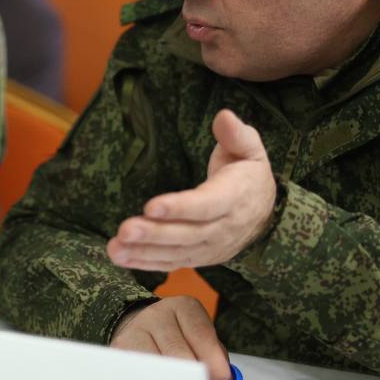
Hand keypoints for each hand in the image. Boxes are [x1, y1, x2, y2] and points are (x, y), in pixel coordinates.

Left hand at [108, 109, 275, 270]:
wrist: (264, 213)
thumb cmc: (249, 173)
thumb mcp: (251, 149)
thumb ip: (237, 134)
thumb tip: (224, 116)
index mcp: (235, 198)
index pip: (205, 205)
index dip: (179, 207)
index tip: (151, 206)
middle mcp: (223, 228)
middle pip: (186, 234)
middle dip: (154, 234)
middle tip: (125, 230)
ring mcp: (210, 246)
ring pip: (176, 252)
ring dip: (143, 251)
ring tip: (115, 248)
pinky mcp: (198, 256)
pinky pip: (171, 262)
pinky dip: (145, 262)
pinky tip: (120, 258)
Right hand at [111, 296, 241, 379]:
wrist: (139, 328)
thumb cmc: (179, 340)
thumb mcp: (201, 341)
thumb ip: (218, 363)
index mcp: (183, 308)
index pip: (201, 334)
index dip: (215, 363)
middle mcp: (156, 315)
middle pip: (177, 351)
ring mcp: (134, 331)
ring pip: (155, 365)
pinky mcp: (118, 350)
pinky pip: (137, 375)